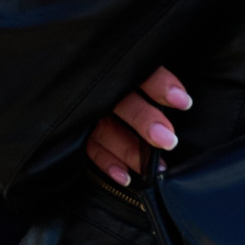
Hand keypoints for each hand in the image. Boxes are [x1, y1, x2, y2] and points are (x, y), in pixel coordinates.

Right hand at [84, 67, 192, 184]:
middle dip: (145, 121)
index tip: (183, 102)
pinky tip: (126, 177)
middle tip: (168, 141)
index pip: (142, 72)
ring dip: (131, 151)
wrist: (61, 80)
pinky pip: (89, 149)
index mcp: (120, 67)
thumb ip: (155, 78)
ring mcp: (85, 110)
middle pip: (122, 102)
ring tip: (158, 168)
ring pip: (106, 130)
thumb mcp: (135, 71)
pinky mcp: (75, 130)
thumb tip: (183, 96)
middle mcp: (101, 87)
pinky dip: (107, 164)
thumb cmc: (119, 79)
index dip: (161, 85)